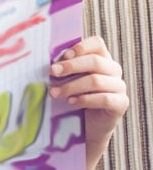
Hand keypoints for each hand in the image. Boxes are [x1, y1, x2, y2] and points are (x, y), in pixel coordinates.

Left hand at [49, 35, 127, 151]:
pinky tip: (71, 102)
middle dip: (70, 66)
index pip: (97, 44)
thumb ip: (63, 68)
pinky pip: (104, 98)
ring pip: (96, 81)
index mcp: (102, 58)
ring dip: (72, 86)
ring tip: (54, 93)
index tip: (63, 56)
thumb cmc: (75, 96)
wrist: (88, 125)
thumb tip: (48, 62)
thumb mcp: (69, 79)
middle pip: (95, 61)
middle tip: (52, 72)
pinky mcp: (121, 103)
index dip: (80, 47)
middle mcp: (113, 70)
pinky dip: (85, 99)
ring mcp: (119, 86)